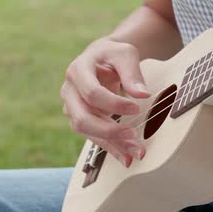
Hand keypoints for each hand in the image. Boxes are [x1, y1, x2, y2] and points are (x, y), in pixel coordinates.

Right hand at [61, 39, 149, 166]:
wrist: (102, 58)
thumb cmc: (113, 54)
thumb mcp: (125, 54)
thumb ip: (132, 72)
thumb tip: (143, 94)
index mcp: (77, 70)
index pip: (92, 93)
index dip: (114, 104)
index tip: (137, 108)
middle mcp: (70, 91)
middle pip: (83, 118)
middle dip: (109, 130)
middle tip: (134, 136)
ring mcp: (72, 107)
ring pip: (88, 132)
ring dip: (113, 144)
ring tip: (136, 151)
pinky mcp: (81, 119)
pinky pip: (94, 137)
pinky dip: (111, 149)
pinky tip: (128, 157)